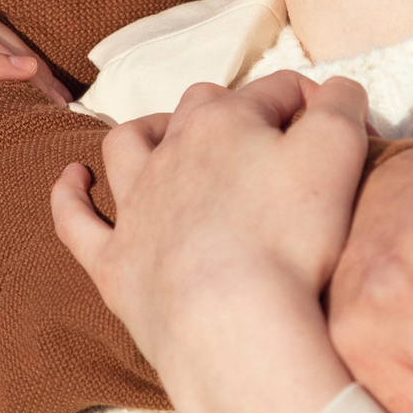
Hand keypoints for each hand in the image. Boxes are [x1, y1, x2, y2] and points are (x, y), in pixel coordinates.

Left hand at [51, 72, 365, 412]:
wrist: (230, 323)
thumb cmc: (289, 237)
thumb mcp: (338, 153)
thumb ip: (341, 105)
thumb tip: (334, 89)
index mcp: (226, 121)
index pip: (276, 91)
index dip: (312, 103)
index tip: (336, 130)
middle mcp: (172, 151)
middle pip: (201, 107)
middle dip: (232, 111)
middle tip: (266, 139)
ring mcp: (136, 208)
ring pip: (129, 147)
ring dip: (146, 133)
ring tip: (163, 136)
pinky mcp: (114, 263)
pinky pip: (77, 221)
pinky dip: (71, 196)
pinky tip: (74, 180)